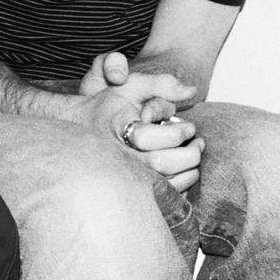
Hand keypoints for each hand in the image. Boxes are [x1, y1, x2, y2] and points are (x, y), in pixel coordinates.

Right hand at [76, 61, 203, 191]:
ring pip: (164, 183)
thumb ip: (162, 83)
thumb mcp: (132, 86)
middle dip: (189, 154)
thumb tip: (193, 91)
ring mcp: (126, 175)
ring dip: (189, 171)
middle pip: (161, 163)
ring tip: (194, 155)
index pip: (150, 138)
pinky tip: (185, 171)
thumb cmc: (110, 106)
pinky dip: (181, 185)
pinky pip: (163, 195)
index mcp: (120, 129)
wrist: (81, 128)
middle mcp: (121, 156)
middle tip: (198, 142)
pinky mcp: (133, 188)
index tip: (190, 127)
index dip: (178, 133)